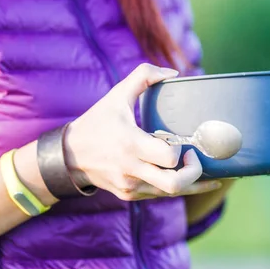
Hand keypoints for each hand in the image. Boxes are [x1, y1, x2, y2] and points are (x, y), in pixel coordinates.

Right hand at [64, 64, 221, 200]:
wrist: (70, 154)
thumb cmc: (98, 122)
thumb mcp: (117, 94)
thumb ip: (143, 76)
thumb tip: (173, 73)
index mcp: (130, 144)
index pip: (168, 157)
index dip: (182, 152)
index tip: (184, 144)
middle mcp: (131, 169)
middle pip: (174, 184)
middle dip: (194, 174)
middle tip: (194, 160)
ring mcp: (130, 185)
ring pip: (170, 193)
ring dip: (190, 183)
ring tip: (199, 170)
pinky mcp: (129, 195)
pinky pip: (159, 196)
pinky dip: (175, 188)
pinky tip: (188, 180)